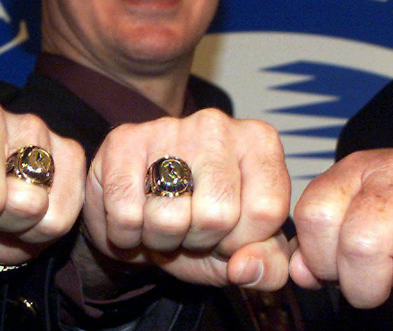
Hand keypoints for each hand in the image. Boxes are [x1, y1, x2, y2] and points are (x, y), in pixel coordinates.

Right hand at [82, 109, 291, 290]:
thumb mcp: (244, 250)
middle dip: (199, 240)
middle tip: (189, 227)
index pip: (266, 210)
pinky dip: (126, 233)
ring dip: (160, 238)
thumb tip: (246, 267)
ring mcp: (168, 127)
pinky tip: (133, 215)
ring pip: (169, 217)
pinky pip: (125, 213)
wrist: (138, 214)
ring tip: (162, 220)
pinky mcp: (123, 140)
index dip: (242, 241)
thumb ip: (268, 265)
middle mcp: (217, 125)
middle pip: (217, 214)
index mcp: (260, 143)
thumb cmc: (200, 227)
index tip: (228, 234)